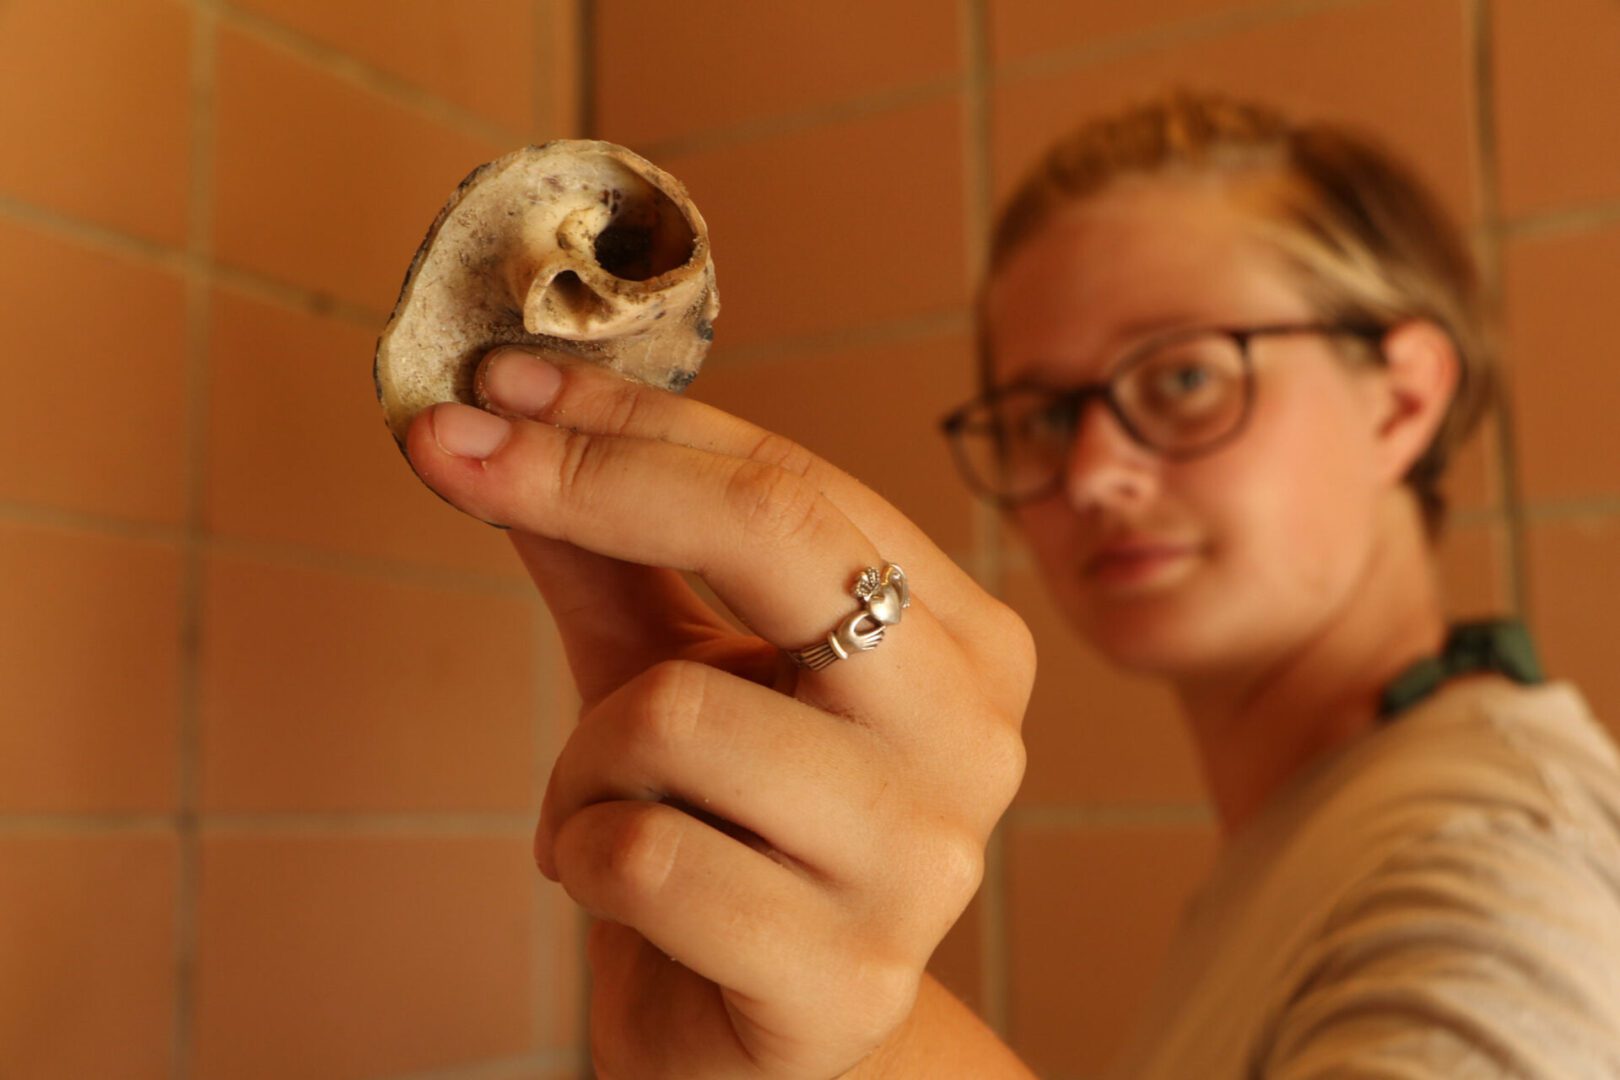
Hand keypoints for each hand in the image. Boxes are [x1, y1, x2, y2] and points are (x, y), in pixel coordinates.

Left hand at [406, 348, 1034, 1077]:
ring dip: (585, 761)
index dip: (627, 421)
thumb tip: (500, 416)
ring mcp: (927, 863)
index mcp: (959, 642)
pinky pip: (645, 857)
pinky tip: (618, 892)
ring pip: (675, 714)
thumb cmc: (724, 832)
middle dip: (594, 482)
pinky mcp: (849, 981)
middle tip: (465, 458)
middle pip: (777, 538)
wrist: (757, 1039)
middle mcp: (973, 738)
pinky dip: (584, 858)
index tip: (491, 384)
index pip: (793, 485)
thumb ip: (610, 550)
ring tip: (604, 809)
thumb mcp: (669, 669)